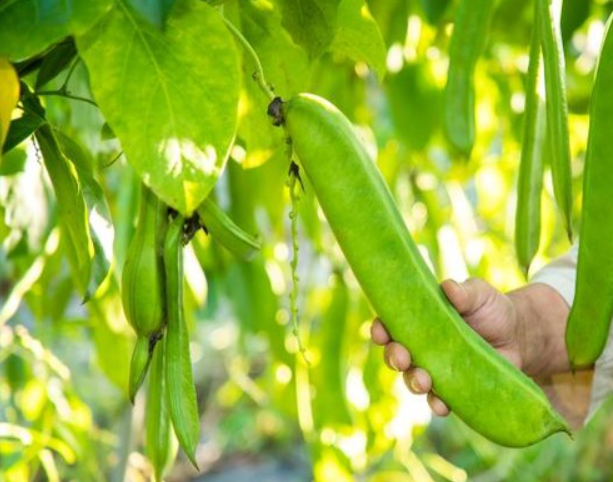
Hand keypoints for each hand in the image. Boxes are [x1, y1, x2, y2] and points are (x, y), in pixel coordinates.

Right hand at [371, 278, 540, 416]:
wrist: (519, 337)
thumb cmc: (492, 309)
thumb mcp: (479, 294)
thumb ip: (464, 292)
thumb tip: (450, 289)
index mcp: (418, 320)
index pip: (390, 325)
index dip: (380, 329)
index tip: (380, 332)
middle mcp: (420, 347)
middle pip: (395, 355)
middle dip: (394, 358)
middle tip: (402, 358)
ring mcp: (435, 369)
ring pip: (412, 379)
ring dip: (413, 382)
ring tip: (424, 382)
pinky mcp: (453, 389)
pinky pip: (438, 400)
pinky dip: (437, 404)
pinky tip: (441, 404)